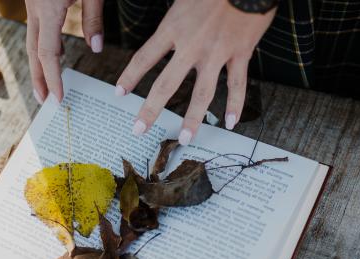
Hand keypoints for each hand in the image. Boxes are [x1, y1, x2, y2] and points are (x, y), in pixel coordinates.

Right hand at [26, 0, 104, 102]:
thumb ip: (93, 18)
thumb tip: (97, 47)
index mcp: (48, 9)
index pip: (47, 54)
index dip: (52, 79)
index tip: (58, 99)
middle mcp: (35, 7)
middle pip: (33, 51)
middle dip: (38, 78)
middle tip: (43, 101)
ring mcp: (33, 2)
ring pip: (33, 39)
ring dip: (39, 63)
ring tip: (48, 83)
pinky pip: (38, 26)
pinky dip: (45, 44)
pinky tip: (59, 53)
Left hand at [116, 0, 275, 144]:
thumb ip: (173, 18)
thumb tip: (166, 31)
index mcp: (174, 27)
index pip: (144, 58)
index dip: (130, 77)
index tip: (119, 93)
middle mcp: (192, 45)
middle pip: (166, 85)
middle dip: (150, 110)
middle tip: (138, 130)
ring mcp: (217, 52)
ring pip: (202, 93)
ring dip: (193, 119)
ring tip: (185, 138)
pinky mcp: (240, 53)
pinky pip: (237, 84)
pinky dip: (236, 104)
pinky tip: (231, 122)